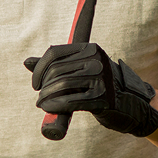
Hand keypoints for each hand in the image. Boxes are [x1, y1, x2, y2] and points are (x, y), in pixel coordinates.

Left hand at [25, 43, 157, 136]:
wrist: (130, 105)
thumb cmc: (100, 87)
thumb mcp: (80, 71)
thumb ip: (56, 65)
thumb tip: (27, 62)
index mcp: (91, 49)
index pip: (55, 52)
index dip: (39, 68)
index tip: (36, 82)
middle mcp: (96, 60)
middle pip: (56, 70)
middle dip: (43, 86)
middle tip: (40, 97)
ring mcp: (101, 79)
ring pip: (61, 85)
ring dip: (46, 97)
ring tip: (42, 104)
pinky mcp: (102, 98)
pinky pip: (69, 101)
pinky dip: (54, 106)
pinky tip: (49, 109)